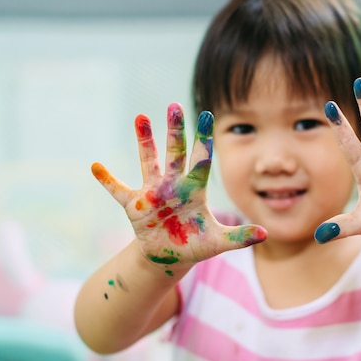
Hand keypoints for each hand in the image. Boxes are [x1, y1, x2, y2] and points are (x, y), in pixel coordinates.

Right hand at [91, 103, 266, 275]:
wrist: (170, 255)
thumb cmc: (195, 245)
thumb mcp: (218, 242)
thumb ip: (240, 236)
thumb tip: (266, 233)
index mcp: (195, 190)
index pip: (201, 160)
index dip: (203, 139)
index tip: (206, 114)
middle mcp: (174, 185)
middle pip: (175, 153)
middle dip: (175, 130)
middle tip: (175, 105)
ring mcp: (154, 193)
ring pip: (149, 162)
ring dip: (144, 141)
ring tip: (140, 117)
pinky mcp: (135, 205)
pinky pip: (118, 190)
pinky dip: (107, 180)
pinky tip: (95, 166)